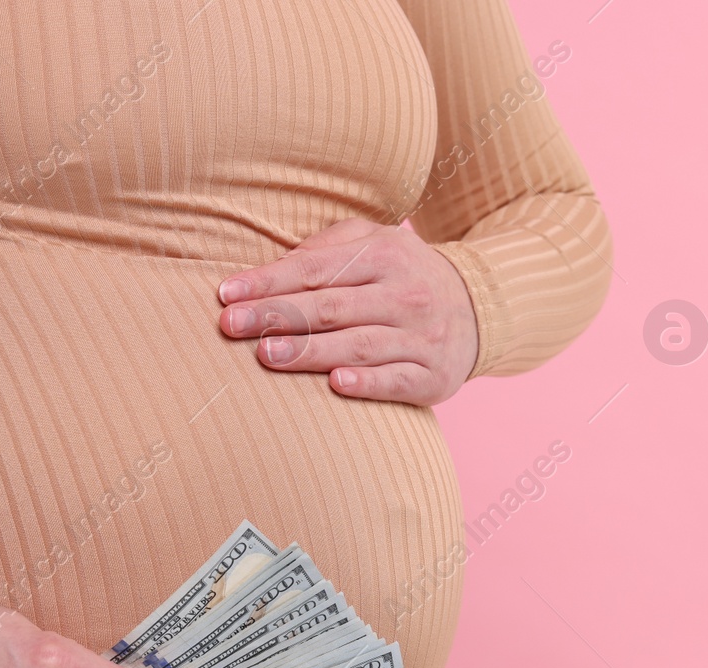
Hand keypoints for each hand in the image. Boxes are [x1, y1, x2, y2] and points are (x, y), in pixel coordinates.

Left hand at [216, 217, 479, 404]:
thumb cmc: (404, 275)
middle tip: (232, 327)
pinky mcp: (434, 376)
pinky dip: (368, 382)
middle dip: (277, 316)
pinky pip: (397, 380)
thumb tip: (269, 269)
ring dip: (311, 350)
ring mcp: (422, 337)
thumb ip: (326, 248)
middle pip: (332, 306)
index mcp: (385, 255)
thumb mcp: (374, 243)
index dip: (269, 281)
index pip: (316, 269)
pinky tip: (336, 383)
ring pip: (359, 344)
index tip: (226, 295)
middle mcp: (406, 294)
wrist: (481, 307)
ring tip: (267, 355)